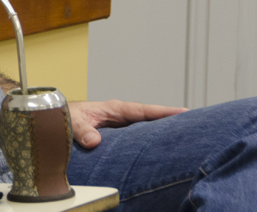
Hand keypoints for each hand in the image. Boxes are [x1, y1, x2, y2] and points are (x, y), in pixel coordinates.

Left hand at [69, 100, 187, 148]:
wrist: (58, 118)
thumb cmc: (66, 116)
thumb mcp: (71, 122)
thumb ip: (82, 130)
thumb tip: (94, 141)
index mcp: (114, 109)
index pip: (143, 110)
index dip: (163, 112)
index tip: (183, 112)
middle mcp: (122, 116)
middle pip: (152, 117)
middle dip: (172, 120)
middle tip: (198, 123)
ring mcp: (123, 125)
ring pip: (148, 127)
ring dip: (165, 130)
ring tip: (189, 135)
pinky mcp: (121, 135)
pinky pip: (140, 136)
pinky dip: (153, 139)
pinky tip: (165, 146)